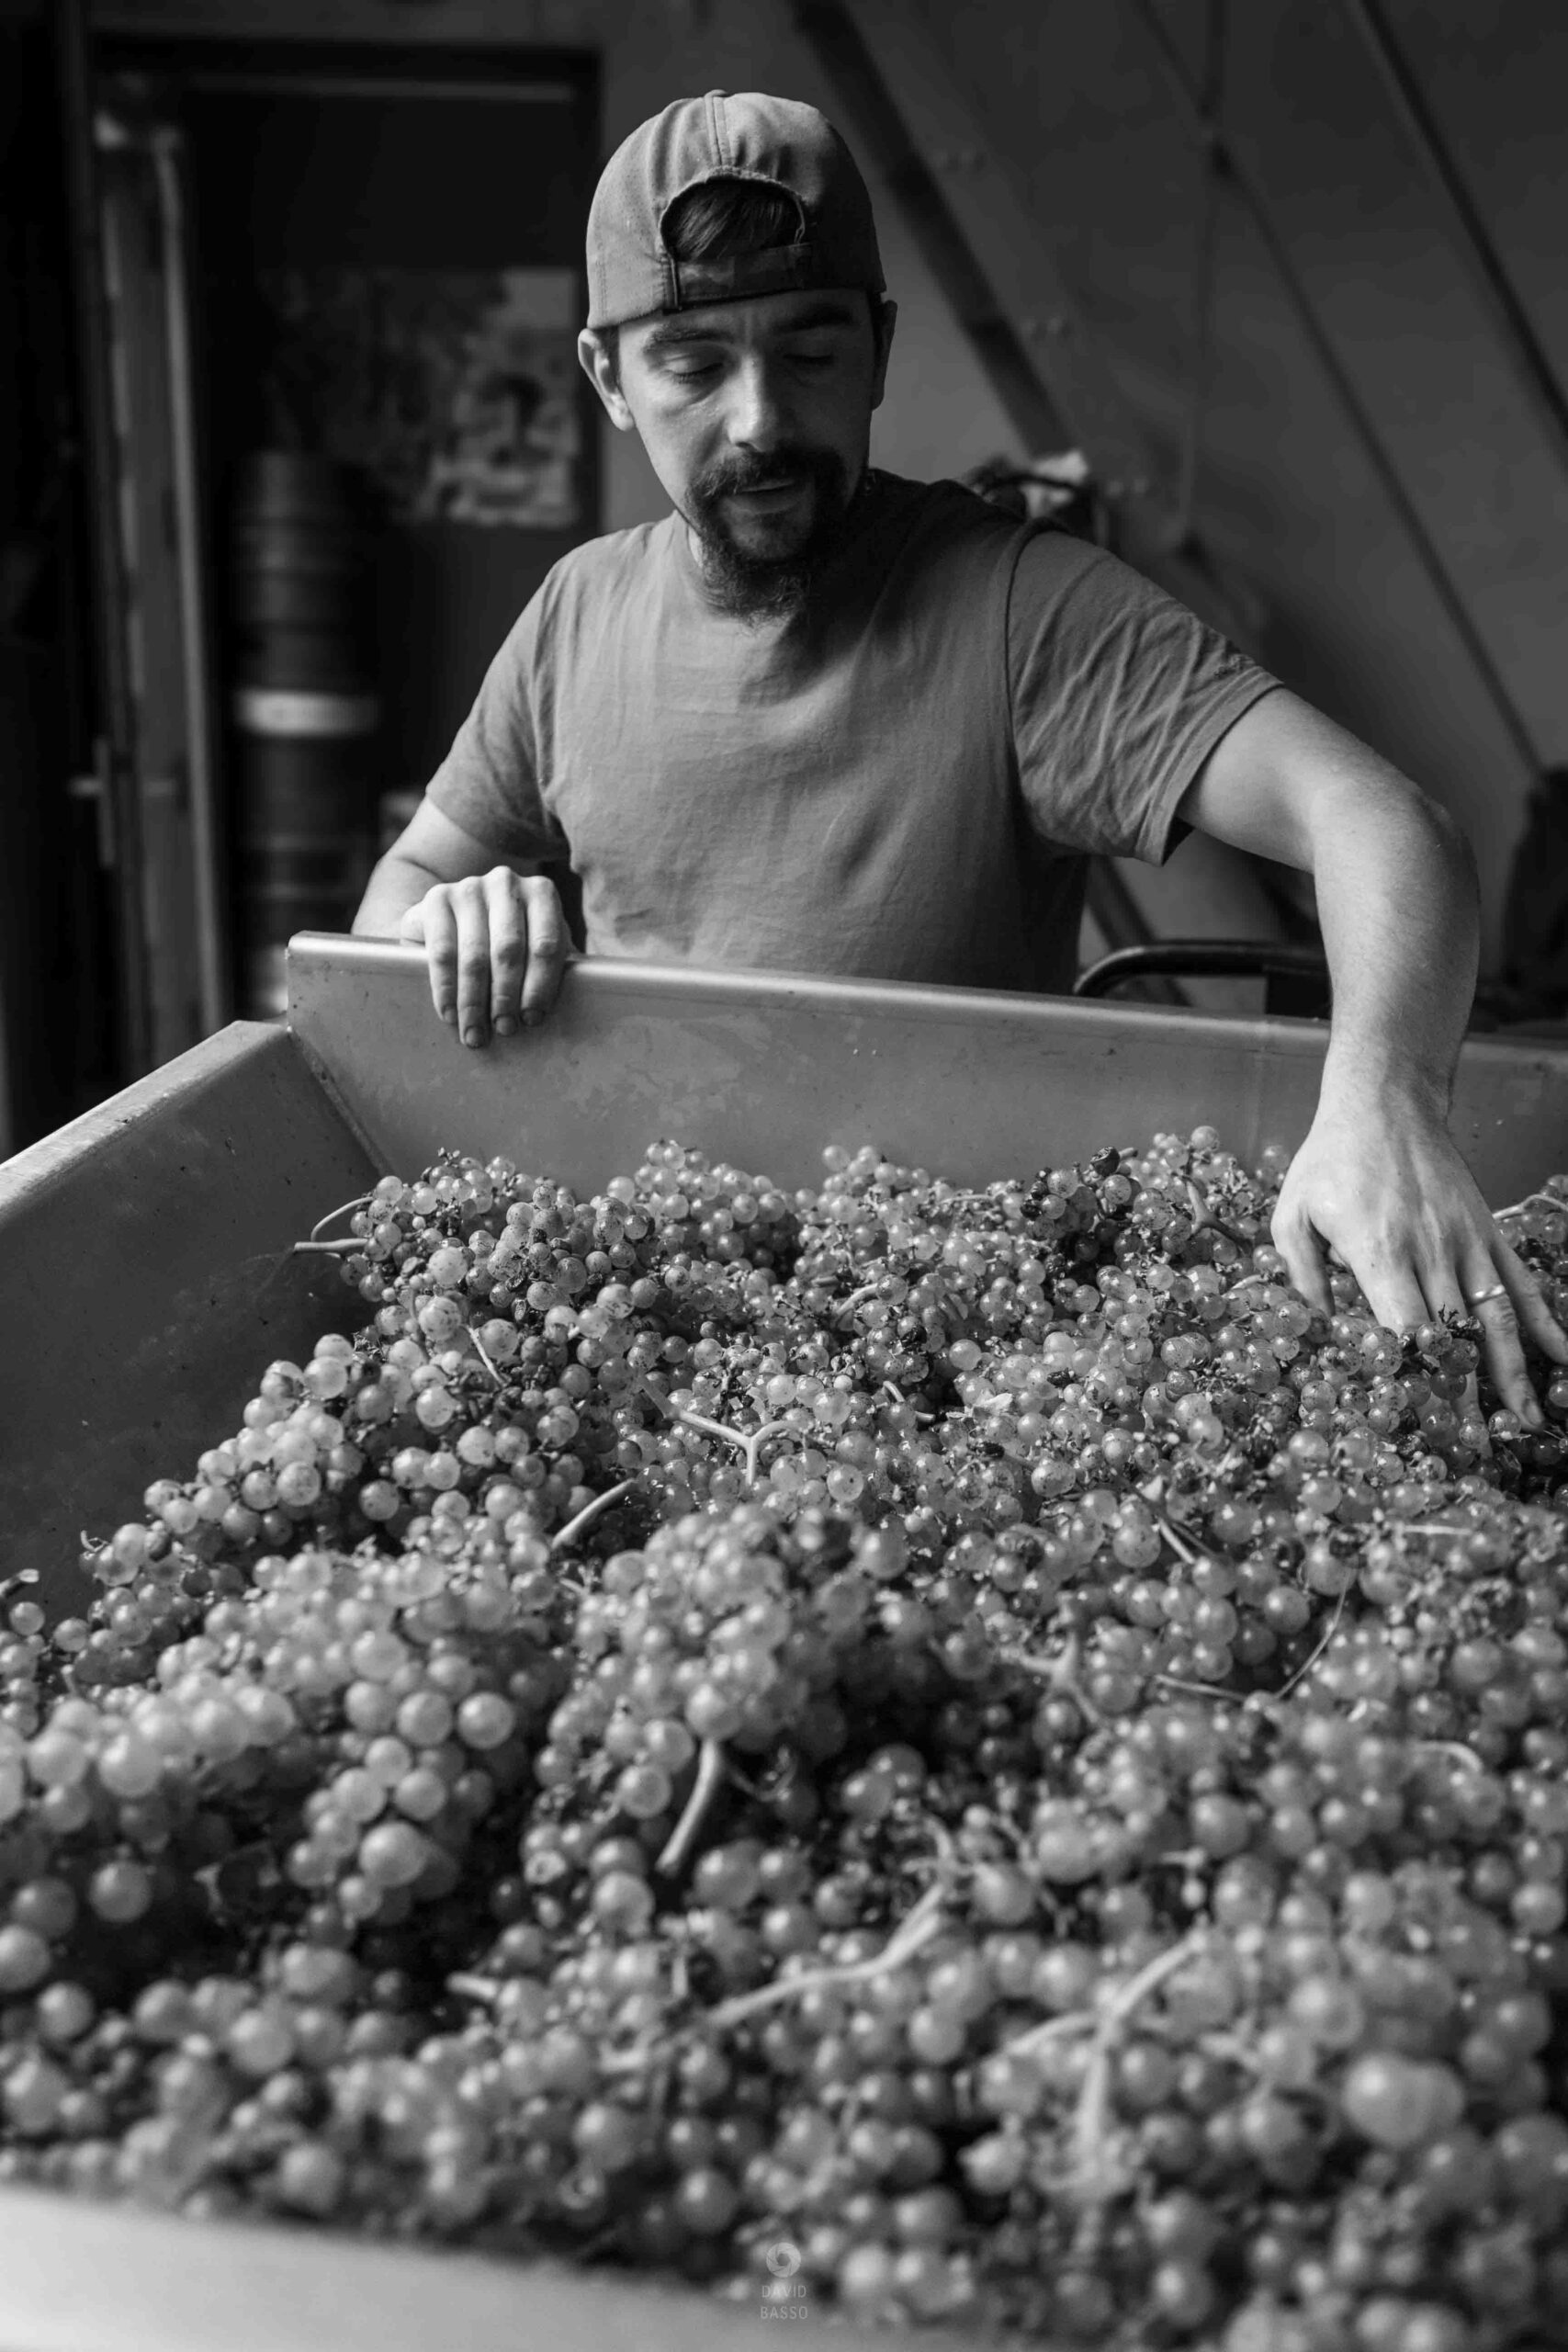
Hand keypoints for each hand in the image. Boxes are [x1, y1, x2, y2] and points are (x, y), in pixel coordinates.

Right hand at [398, 869, 567, 1047]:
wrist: (455, 918)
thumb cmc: (507, 940)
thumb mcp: (536, 945)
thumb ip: (552, 966)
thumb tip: (573, 1003)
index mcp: (541, 893)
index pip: (546, 944)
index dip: (541, 986)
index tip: (532, 1019)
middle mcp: (506, 883)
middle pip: (509, 950)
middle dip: (506, 997)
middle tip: (504, 1029)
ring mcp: (469, 887)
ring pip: (474, 955)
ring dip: (475, 1001)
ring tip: (476, 1033)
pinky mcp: (436, 898)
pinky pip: (442, 952)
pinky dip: (446, 988)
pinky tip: (450, 1013)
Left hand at [1270, 1088, 1567, 1426]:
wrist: (1385, 1104)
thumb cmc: (1330, 1161)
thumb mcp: (1294, 1216)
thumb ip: (1304, 1279)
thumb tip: (1315, 1336)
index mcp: (1379, 1250)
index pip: (1405, 1329)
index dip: (1415, 1377)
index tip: (1419, 1422)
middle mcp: (1432, 1251)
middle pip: (1455, 1337)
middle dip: (1465, 1397)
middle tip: (1475, 1450)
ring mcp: (1467, 1242)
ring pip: (1497, 1319)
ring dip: (1514, 1374)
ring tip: (1526, 1423)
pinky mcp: (1488, 1233)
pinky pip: (1521, 1285)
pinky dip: (1545, 1324)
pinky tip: (1563, 1360)